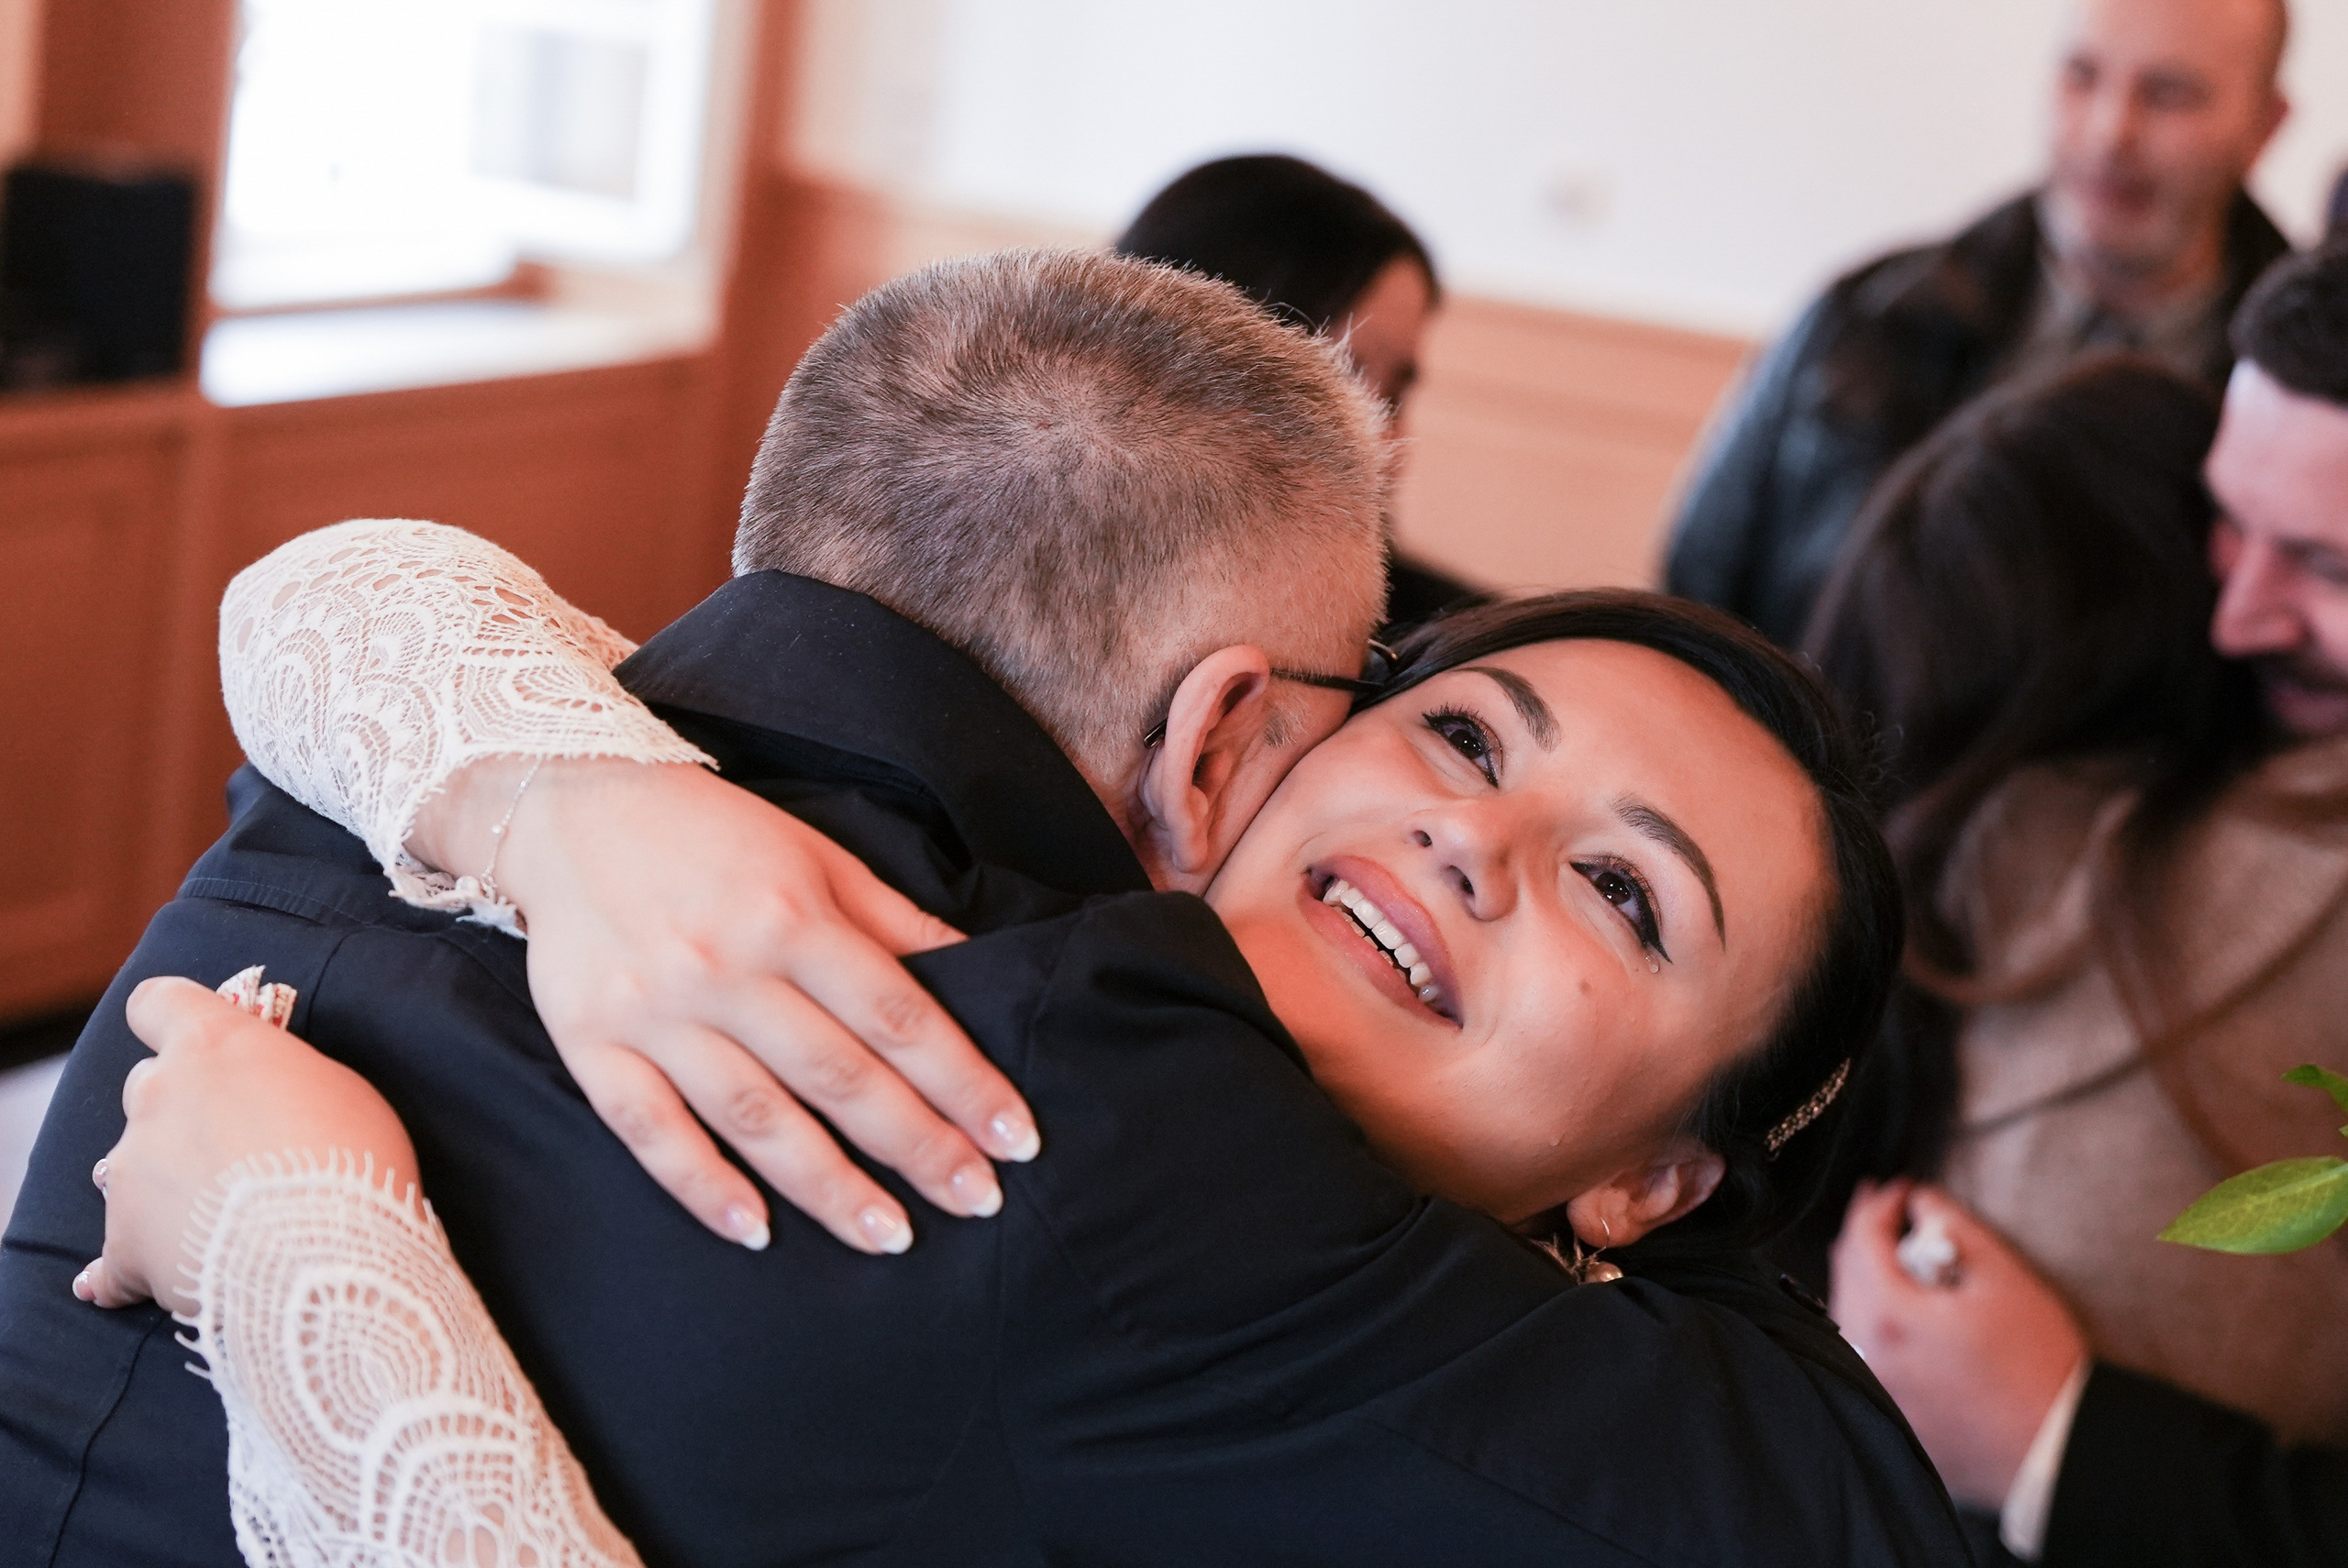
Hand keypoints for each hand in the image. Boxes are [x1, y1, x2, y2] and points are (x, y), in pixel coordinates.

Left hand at [76, 977, 417, 1315]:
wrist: (325, 1258)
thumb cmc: (352, 1162)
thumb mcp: (339, 1089)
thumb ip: (282, 1077)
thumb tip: (266, 1090)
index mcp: (211, 1047)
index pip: (156, 1002)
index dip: (168, 1019)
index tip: (190, 1039)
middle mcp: (157, 1096)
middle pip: (147, 1084)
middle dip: (181, 1109)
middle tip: (233, 1143)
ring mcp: (130, 1170)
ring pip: (130, 1166)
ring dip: (166, 1186)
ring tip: (220, 1224)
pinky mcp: (123, 1242)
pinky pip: (111, 1260)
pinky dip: (129, 1270)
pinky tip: (139, 1284)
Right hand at [418, 758, 1038, 1256]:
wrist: (567, 804)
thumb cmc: (710, 833)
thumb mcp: (815, 854)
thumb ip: (893, 921)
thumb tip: (980, 964)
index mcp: (793, 916)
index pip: (899, 1017)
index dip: (963, 1083)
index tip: (1016, 1140)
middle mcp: (728, 968)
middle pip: (840, 1077)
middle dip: (918, 1146)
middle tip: (978, 1202)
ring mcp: (655, 1012)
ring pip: (755, 1117)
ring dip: (827, 1186)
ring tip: (889, 1235)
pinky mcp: (590, 1044)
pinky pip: (650, 1129)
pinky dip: (701, 1185)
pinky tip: (755, 1231)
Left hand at [1830, 1180, 2088, 1507]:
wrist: (2056, 1450)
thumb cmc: (2038, 1365)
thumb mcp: (2004, 1279)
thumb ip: (1954, 1228)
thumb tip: (1921, 1202)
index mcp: (1889, 1316)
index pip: (1860, 1238)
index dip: (1879, 1204)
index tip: (1900, 1189)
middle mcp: (1867, 1353)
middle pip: (1844, 1273)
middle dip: (1865, 1234)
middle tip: (1891, 1211)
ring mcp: (1874, 1387)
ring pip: (1848, 1312)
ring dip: (1865, 1276)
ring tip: (1897, 1255)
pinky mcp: (1888, 1412)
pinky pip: (1863, 1350)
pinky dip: (1873, 1318)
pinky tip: (1900, 1310)